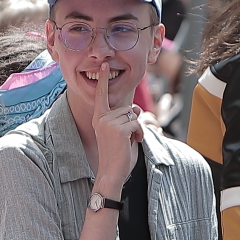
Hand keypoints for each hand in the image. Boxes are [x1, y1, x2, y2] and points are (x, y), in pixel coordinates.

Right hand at [92, 62, 141, 195]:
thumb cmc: (116, 156)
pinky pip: (136, 123)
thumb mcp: (120, 133)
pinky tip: (135, 142)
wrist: (111, 173)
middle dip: (132, 121)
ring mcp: (109, 123)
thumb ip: (125, 119)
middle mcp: (101, 118)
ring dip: (137, 128)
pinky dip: (140, 133)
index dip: (104, 80)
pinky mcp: (118, 129)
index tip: (105, 66)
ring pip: (132, 115)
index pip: (101, 96)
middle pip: (126, 108)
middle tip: (128, 138)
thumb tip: (135, 107)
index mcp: (99, 119)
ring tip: (130, 141)